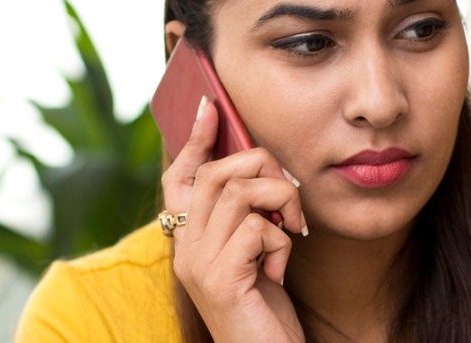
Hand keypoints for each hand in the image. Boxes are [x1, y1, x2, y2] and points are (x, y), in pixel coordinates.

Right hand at [162, 97, 307, 341]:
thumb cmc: (265, 312)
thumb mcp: (255, 256)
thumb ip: (248, 218)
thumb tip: (262, 169)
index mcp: (188, 243)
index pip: (179, 178)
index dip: (195, 140)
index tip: (211, 107)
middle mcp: (184, 251)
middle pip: (215, 175)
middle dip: (262, 169)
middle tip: (288, 199)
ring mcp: (198, 265)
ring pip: (238, 192)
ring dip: (280, 202)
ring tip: (291, 232)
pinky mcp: (221, 280)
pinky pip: (256, 228)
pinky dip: (281, 242)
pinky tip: (279, 271)